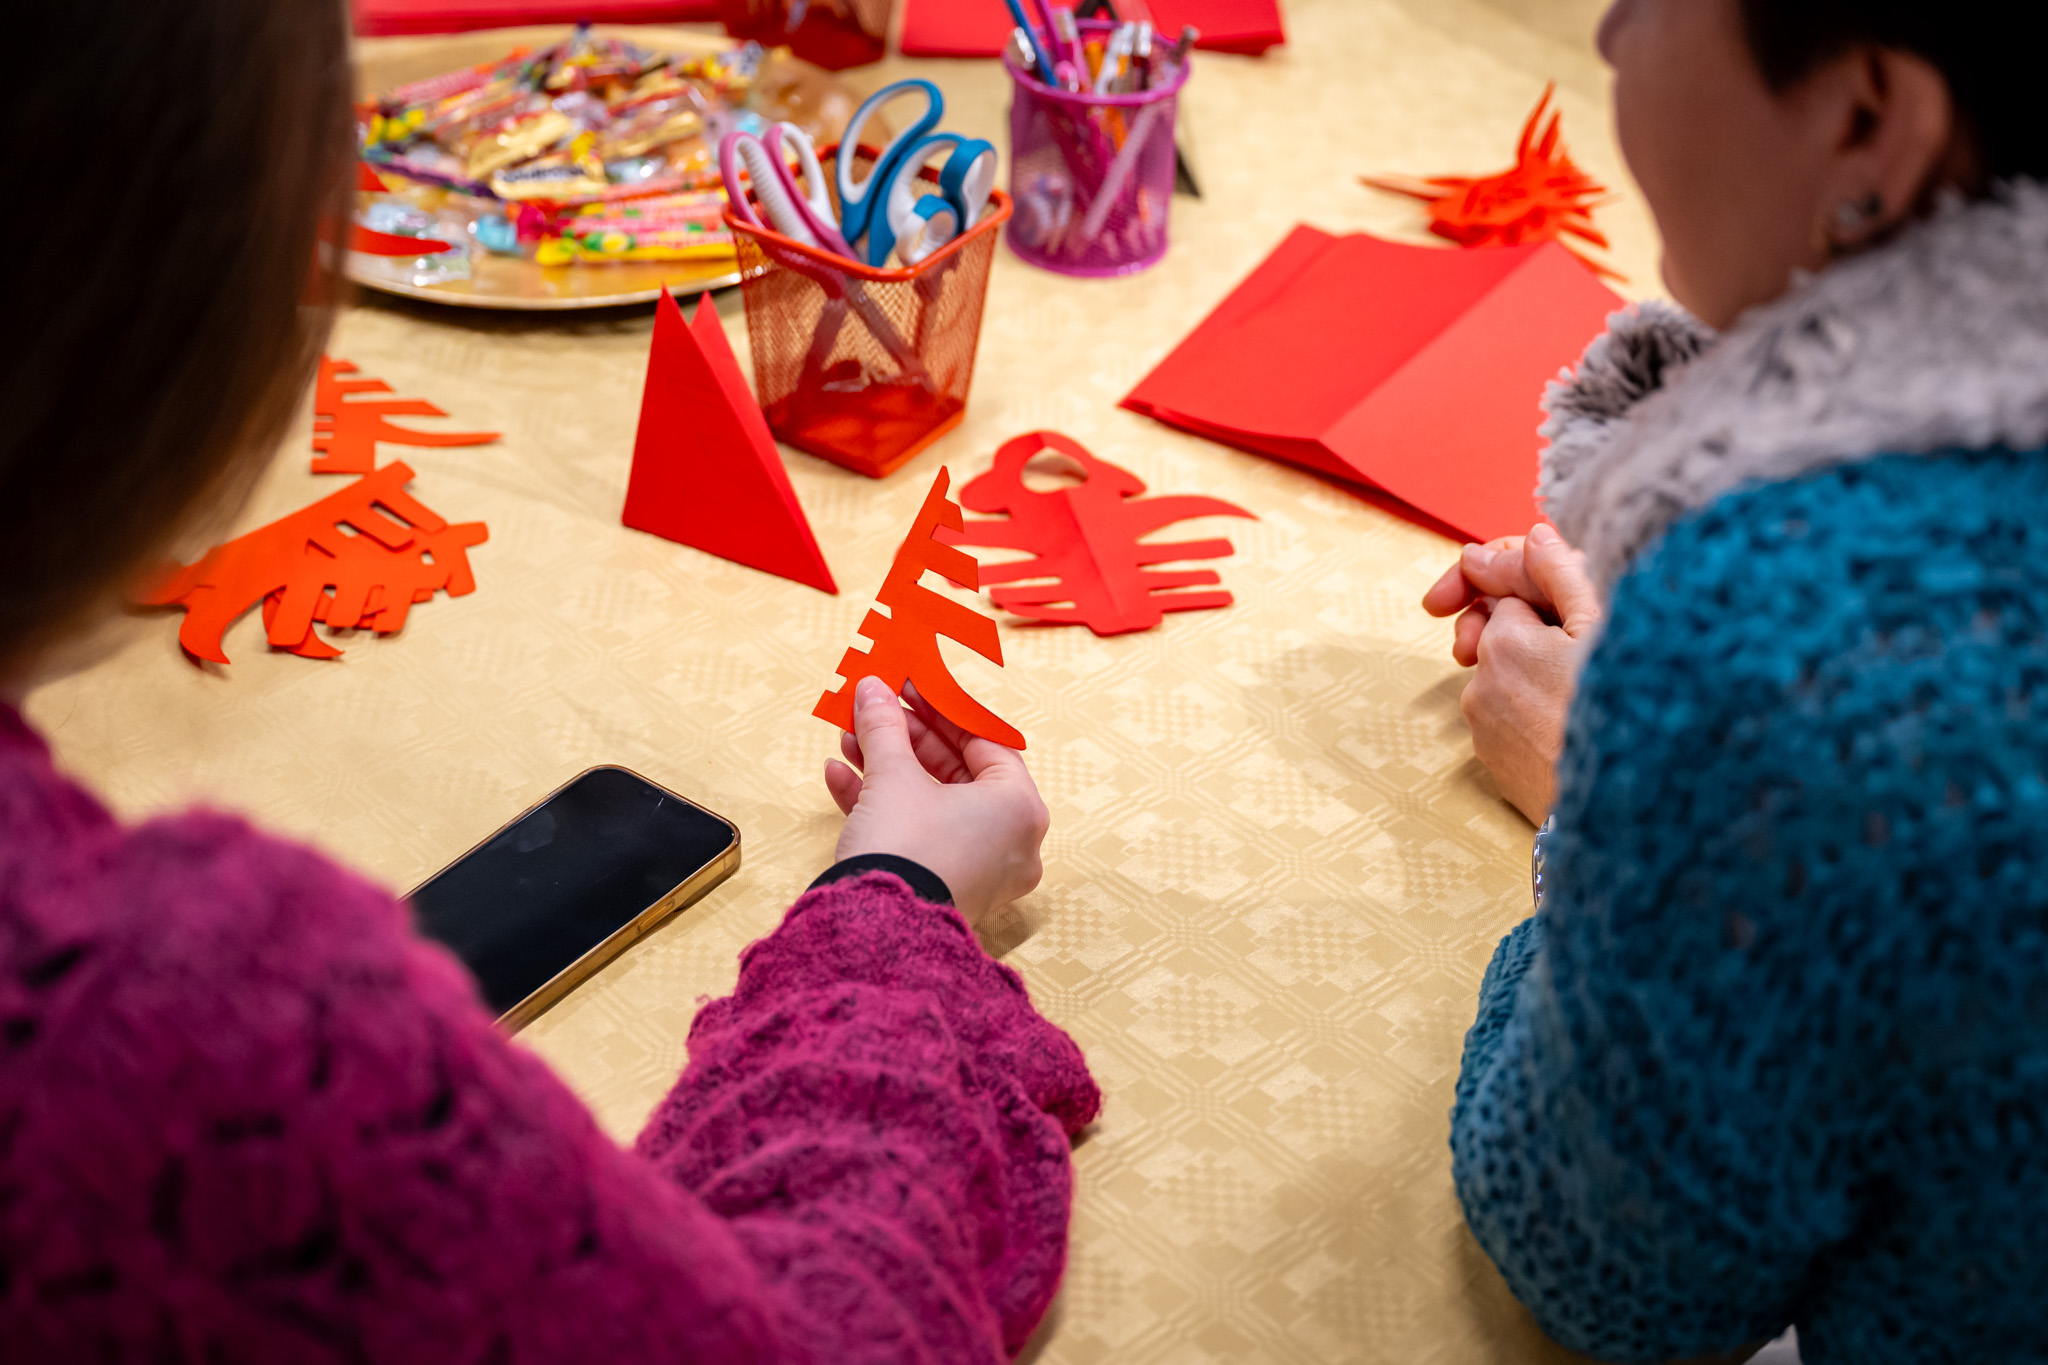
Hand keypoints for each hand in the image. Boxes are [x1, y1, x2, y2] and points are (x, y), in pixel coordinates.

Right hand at [824, 676, 1049, 926]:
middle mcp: (1011, 840)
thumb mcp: (892, 775)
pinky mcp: (947, 888)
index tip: (910, 686)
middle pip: (957, 771)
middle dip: (906, 738)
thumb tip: (873, 688)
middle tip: (876, 709)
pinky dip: (885, 806)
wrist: (876, 934)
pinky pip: (921, 835)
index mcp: (1019, 807)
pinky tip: (840, 778)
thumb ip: (884, 725)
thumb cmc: (904, 851)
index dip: (941, 708)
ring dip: (887, 768)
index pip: (986, 741)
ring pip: (933, 803)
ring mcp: (981, 869)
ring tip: (848, 740)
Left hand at [1421, 523, 1600, 822]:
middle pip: (1505, 637)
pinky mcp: (1493, 765)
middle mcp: (1482, 684)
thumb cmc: (1627, 715)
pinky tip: (1575, 727)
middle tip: (1584, 652)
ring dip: (1537, 677)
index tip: (1569, 608)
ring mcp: (1484, 729)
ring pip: (1509, 680)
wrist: (1625, 811)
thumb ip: (1563, 575)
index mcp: (1505, 642)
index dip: (1544, 595)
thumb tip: (1535, 535)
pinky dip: (1534, 715)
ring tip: (1589, 694)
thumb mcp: (1606, 630)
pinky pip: (1511, 720)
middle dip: (1535, 635)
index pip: (1510, 593)